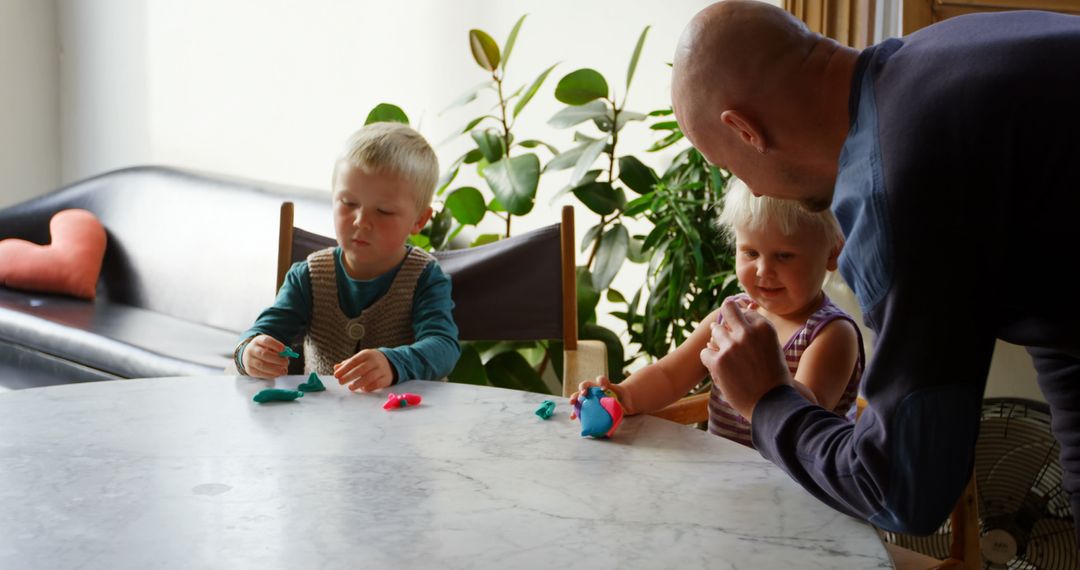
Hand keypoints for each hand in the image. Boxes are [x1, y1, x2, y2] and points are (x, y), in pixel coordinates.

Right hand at [242, 335, 288, 378]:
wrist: (251, 355)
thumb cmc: (265, 350)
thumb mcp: (271, 346)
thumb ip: (279, 350)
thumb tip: (287, 354)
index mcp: (258, 340)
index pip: (266, 341)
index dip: (275, 345)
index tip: (284, 349)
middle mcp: (251, 349)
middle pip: (263, 354)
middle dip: (277, 359)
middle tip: (286, 362)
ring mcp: (249, 360)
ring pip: (261, 365)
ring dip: (275, 369)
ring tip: (284, 370)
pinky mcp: (250, 370)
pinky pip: (260, 373)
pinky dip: (271, 375)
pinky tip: (278, 374)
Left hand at [334, 349, 392, 391]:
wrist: (391, 362)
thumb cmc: (370, 361)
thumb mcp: (360, 359)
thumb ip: (347, 363)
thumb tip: (336, 368)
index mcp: (367, 354)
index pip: (354, 361)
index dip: (344, 368)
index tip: (336, 375)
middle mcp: (375, 361)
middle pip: (361, 369)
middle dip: (349, 376)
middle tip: (340, 382)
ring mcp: (382, 369)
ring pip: (370, 377)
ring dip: (358, 383)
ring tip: (350, 387)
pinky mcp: (386, 378)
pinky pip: (377, 384)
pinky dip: (369, 387)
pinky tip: (363, 389)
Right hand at [569, 375, 635, 417]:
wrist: (619, 405)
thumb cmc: (623, 401)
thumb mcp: (625, 401)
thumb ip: (624, 404)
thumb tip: (623, 409)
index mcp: (604, 386)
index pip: (601, 379)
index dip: (601, 382)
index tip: (603, 388)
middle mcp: (595, 390)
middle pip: (586, 385)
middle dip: (583, 388)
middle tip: (583, 393)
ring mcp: (589, 398)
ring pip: (579, 395)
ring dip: (574, 397)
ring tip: (572, 402)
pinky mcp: (587, 406)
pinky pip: (579, 408)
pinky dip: (575, 412)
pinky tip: (572, 417)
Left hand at [698, 297, 791, 419]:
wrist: (772, 404)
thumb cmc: (774, 378)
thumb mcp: (773, 348)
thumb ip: (757, 332)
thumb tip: (743, 313)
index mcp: (764, 327)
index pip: (746, 312)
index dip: (741, 321)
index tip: (740, 332)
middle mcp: (747, 332)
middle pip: (728, 308)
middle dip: (726, 315)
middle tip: (723, 326)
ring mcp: (731, 346)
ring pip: (714, 330)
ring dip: (718, 340)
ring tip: (727, 355)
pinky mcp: (718, 361)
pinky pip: (705, 351)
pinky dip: (710, 359)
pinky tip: (719, 369)